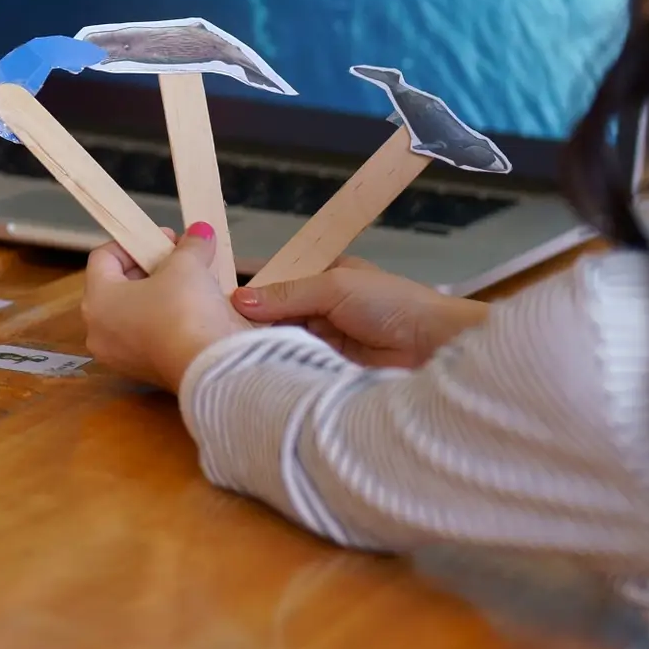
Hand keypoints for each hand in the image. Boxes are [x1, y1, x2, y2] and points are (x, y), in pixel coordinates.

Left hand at [85, 228, 244, 391]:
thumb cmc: (185, 310)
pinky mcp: (142, 373)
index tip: (165, 238)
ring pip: (132, 313)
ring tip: (188, 283)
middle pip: (116, 285)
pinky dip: (163, 320)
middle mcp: (98, 331)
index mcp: (97, 300)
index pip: (103, 257)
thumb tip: (200, 231)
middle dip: (149, 267)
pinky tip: (191, 313)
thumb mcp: (188, 266)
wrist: (208, 369)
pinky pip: (146, 337)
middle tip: (179, 258)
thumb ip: (191, 246)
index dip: (134, 242)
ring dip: (157, 293)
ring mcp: (118, 356)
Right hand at [232, 261, 488, 369]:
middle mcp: (322, 308)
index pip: (278, 281)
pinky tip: (251, 370)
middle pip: (275, 314)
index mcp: (326, 277)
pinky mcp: (328, 370)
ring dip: (262, 346)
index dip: (250, 290)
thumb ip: (287, 294)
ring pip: (282, 341)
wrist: (436, 349)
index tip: (214, 298)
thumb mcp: (335, 286)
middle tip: (213, 330)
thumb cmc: (391, 304)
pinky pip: (295, 364)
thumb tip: (238, 300)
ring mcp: (325, 342)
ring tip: (224, 351)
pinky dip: (278, 366)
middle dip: (250, 322)